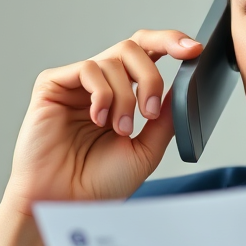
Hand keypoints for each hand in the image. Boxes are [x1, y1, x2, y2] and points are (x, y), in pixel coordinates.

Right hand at [0, 29, 202, 217]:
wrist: (66, 203)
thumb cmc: (98, 182)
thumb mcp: (146, 150)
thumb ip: (166, 118)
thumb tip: (183, 87)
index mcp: (122, 94)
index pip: (147, 53)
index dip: (170, 42)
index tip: (194, 50)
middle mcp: (99, 84)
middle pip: (133, 48)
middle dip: (150, 77)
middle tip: (151, 112)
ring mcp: (75, 84)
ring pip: (113, 59)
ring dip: (125, 98)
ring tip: (120, 130)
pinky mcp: (52, 85)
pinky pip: (87, 68)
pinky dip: (102, 94)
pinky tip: (99, 119)